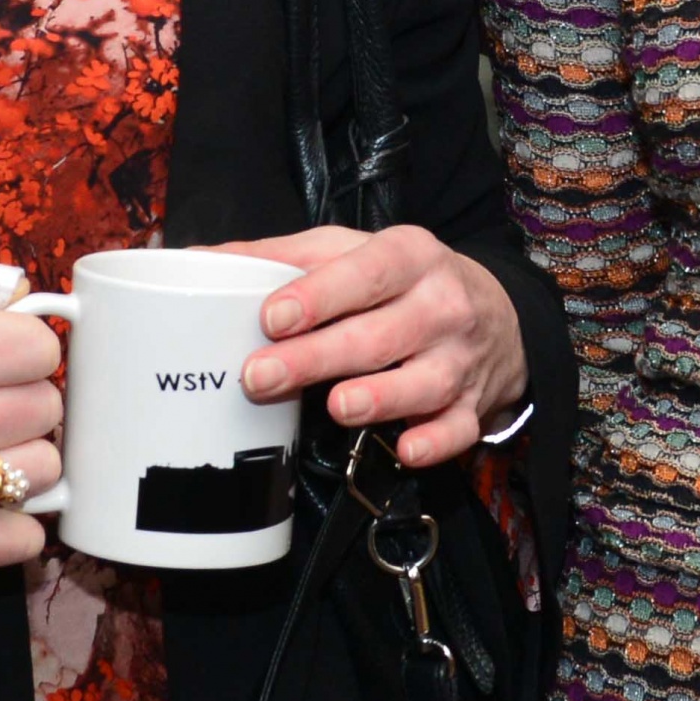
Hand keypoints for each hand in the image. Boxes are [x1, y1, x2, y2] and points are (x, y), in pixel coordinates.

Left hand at [229, 225, 527, 469]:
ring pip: (423, 382)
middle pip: (379, 335)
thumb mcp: (352, 252)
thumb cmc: (403, 282)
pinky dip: (435, 442)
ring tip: (336, 406)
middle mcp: (441, 305)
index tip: (273, 317)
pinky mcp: (472, 406)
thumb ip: (283, 258)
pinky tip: (406, 447)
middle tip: (260, 376)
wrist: (497, 314)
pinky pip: (458, 430)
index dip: (319, 295)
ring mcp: (460, 360)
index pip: (366, 273)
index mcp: (409, 256)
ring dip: (380, 398)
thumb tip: (202, 259)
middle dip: (318, 357)